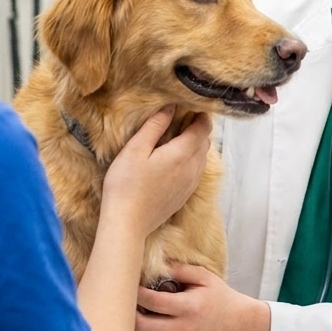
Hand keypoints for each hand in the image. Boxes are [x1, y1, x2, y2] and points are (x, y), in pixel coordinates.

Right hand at [102, 108, 212, 237]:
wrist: (128, 224)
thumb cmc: (126, 184)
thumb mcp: (135, 149)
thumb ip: (155, 126)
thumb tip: (171, 107)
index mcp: (182, 154)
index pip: (203, 128)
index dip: (202, 115)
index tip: (193, 107)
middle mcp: (192, 169)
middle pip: (205, 143)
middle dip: (198, 128)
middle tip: (183, 119)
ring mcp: (190, 185)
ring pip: (202, 159)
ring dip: (195, 146)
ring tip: (178, 138)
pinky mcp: (184, 197)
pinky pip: (195, 173)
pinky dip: (191, 162)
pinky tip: (175, 162)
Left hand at [135, 263, 270, 330]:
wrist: (235, 324)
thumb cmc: (219, 297)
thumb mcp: (204, 277)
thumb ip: (179, 269)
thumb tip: (155, 265)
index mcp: (188, 307)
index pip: (154, 302)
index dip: (138, 292)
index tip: (131, 283)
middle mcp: (181, 329)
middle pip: (141, 325)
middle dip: (129, 311)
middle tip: (128, 300)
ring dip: (131, 328)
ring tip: (135, 313)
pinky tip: (141, 328)